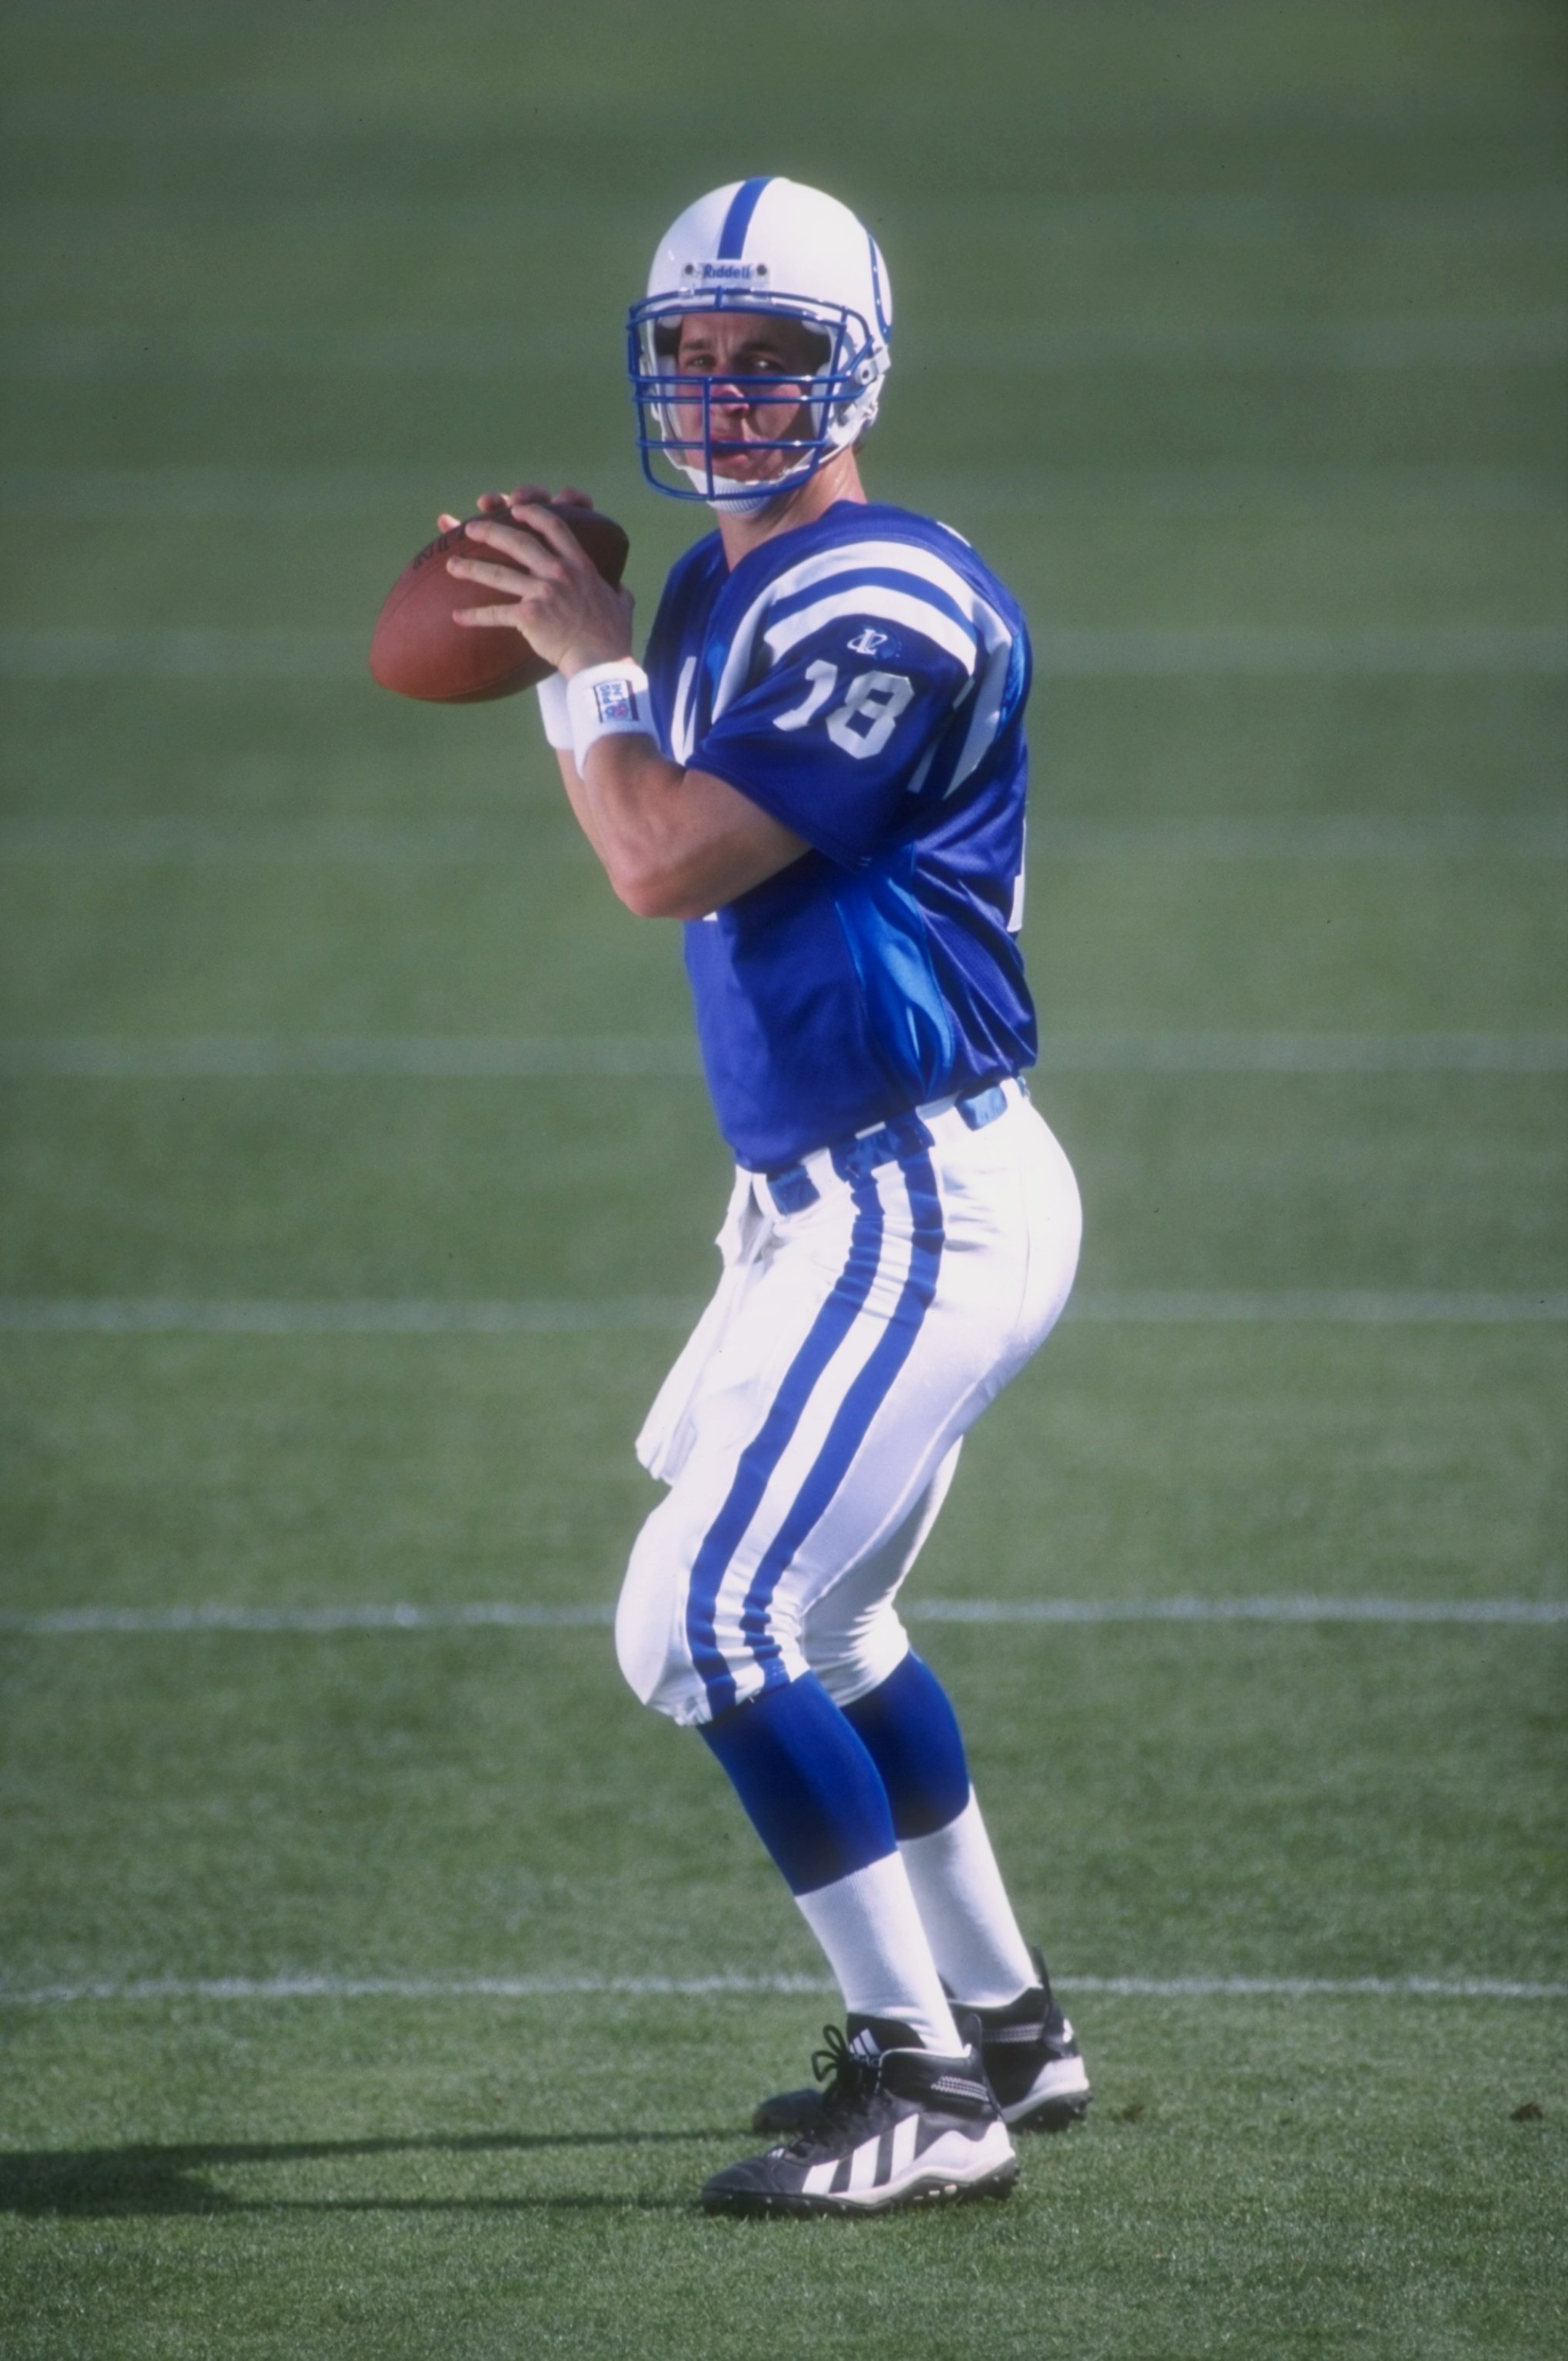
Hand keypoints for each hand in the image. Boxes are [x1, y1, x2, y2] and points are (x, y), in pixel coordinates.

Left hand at [441, 486, 631, 674]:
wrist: (602, 662)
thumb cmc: (613, 637)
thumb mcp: (621, 604)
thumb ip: (617, 592)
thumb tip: (621, 590)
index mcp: (579, 565)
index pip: (554, 526)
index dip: (532, 513)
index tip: (514, 509)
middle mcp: (558, 573)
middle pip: (518, 542)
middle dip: (490, 531)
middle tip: (470, 528)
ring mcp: (542, 593)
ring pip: (498, 574)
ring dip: (471, 568)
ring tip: (451, 566)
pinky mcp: (529, 617)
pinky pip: (495, 614)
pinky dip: (474, 616)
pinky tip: (457, 617)